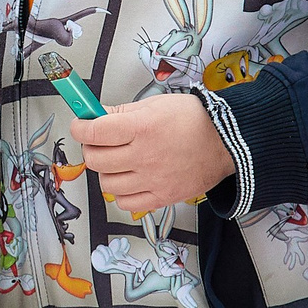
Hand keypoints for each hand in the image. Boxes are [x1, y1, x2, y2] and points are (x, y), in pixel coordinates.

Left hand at [72, 94, 236, 218]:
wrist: (226, 142)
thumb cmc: (194, 120)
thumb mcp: (155, 104)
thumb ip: (122, 112)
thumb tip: (96, 115)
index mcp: (142, 127)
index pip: (95, 132)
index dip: (80, 128)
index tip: (80, 126)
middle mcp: (145, 155)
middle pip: (96, 160)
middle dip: (91, 148)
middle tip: (99, 142)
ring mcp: (153, 179)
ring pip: (107, 184)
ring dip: (106, 171)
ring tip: (117, 161)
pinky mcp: (162, 197)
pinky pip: (126, 203)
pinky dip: (122, 193)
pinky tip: (130, 180)